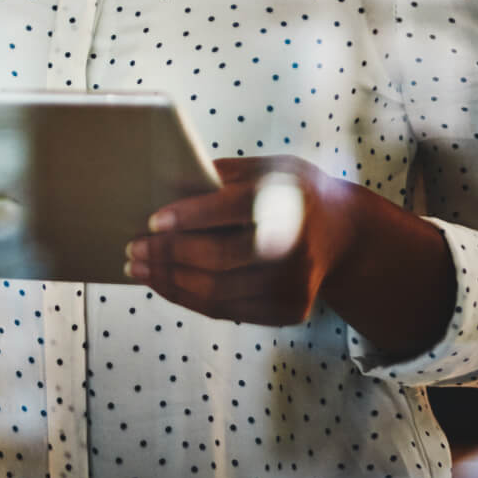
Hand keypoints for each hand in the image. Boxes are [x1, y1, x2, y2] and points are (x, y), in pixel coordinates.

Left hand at [126, 155, 356, 325]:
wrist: (345, 233)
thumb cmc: (292, 191)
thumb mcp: (268, 167)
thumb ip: (224, 175)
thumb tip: (166, 184)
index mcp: (287, 200)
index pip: (232, 209)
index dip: (190, 216)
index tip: (152, 221)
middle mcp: (294, 247)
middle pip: (220, 260)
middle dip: (169, 256)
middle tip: (133, 249)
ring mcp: (293, 286)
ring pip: (219, 292)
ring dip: (170, 282)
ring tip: (138, 268)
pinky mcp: (288, 311)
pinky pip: (228, 309)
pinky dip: (189, 297)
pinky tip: (164, 282)